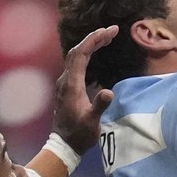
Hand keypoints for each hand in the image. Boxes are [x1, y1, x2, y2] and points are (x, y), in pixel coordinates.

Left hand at [50, 25, 117, 155]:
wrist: (64, 145)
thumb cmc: (79, 135)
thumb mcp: (92, 122)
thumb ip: (100, 106)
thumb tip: (109, 91)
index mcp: (72, 84)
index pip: (81, 54)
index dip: (95, 39)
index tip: (110, 31)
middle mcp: (66, 80)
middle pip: (77, 51)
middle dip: (94, 38)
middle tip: (112, 31)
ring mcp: (65, 83)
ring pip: (76, 57)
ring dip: (90, 45)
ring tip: (106, 39)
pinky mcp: (67, 87)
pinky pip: (76, 64)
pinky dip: (87, 55)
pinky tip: (95, 55)